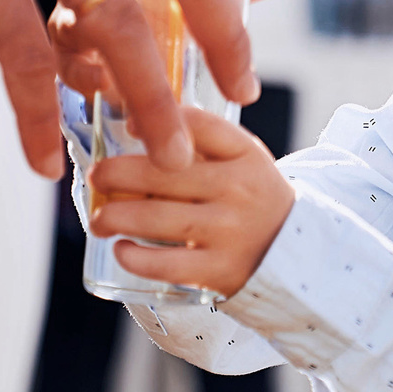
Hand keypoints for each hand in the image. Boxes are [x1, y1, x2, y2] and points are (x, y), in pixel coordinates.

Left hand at [89, 107, 293, 297]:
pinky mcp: (219, 270)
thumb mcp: (242, 159)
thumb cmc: (251, 196)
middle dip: (117, 174)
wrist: (295, 250)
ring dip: (116, 217)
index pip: (199, 125)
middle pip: (166, 173)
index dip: (159, 121)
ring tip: (100, 220)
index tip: (125, 126)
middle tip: (97, 178)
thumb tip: (132, 124)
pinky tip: (121, 250)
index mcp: (245, 155)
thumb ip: (200, 140)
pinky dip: (136, 257)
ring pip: (158, 219)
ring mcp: (229, 231)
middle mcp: (238, 189)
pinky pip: (168, 264)